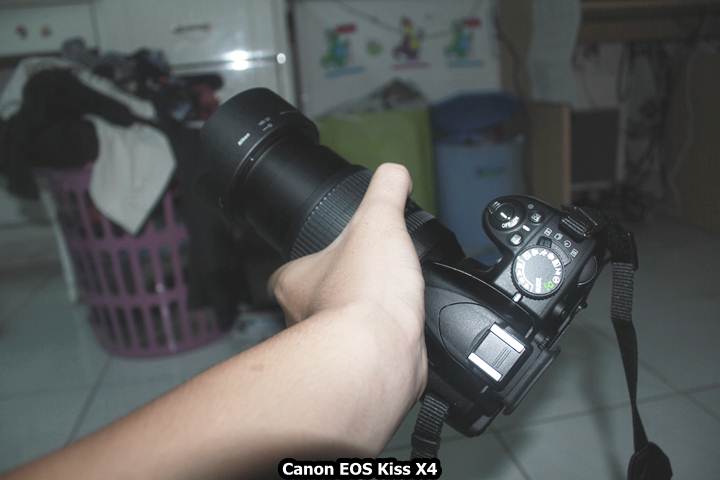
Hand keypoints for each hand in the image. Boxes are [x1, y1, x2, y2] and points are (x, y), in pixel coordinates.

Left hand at [269, 163, 426, 386]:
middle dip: (342, 292)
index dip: (312, 261)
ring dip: (363, 321)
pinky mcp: (355, 373)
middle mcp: (301, 320)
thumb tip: (394, 171)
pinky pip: (367, 355)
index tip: (335, 256)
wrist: (381, 353)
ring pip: (340, 332)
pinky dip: (383, 345)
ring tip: (392, 303)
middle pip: (315, 301)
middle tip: (372, 279)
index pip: (289, 271)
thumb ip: (385, 191)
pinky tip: (403, 332)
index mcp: (294, 283)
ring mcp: (328, 352)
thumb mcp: (378, 220)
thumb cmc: (365, 292)